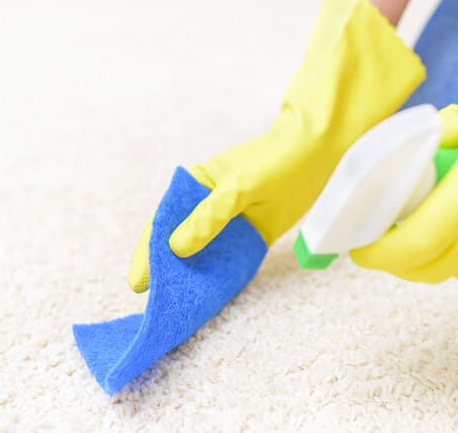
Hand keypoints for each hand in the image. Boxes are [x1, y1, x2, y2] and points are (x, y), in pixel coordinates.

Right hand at [129, 0, 424, 291]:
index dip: (149, 253)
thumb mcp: (240, 187)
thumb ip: (210, 216)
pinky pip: (228, 259)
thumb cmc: (276, 161)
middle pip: (180, 243)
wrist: (319, 152)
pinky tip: (209, 296)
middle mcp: (206, 205)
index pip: (163, 223)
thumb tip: (177, 248)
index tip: (138, 283)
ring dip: (192, 277)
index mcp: (195, 186)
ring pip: (203, 254)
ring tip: (178, 306)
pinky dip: (218, 276)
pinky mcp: (250, 233)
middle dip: (168, 271)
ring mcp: (228, 221)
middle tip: (156, 302)